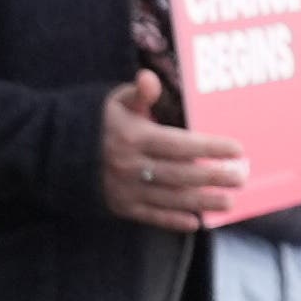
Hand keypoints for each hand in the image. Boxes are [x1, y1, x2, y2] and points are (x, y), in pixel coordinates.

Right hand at [99, 79, 243, 231]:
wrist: (59, 152)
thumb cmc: (101, 122)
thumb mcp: (117, 102)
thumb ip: (139, 93)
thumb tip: (149, 78)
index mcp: (133, 137)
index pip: (178, 144)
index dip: (209, 147)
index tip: (237, 149)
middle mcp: (130, 165)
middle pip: (180, 174)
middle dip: (213, 177)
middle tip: (241, 177)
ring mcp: (125, 188)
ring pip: (169, 198)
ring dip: (201, 202)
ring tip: (229, 201)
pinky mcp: (119, 206)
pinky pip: (150, 216)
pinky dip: (172, 221)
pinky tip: (195, 223)